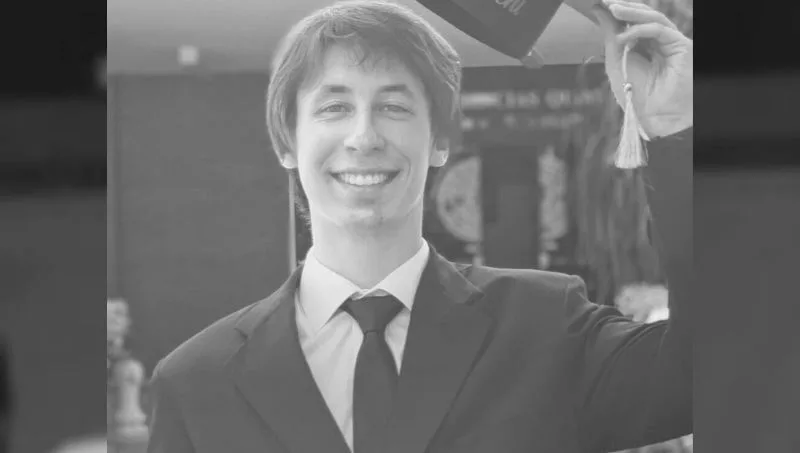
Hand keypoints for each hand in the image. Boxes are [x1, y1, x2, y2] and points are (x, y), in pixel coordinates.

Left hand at [590, 0, 692, 137]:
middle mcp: (659, 43)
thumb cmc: (635, 95)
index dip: (618, 12)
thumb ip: (611, 35)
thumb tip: (600, 10)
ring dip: (632, 12)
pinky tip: (624, 35)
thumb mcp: (616, 60)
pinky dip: (641, 29)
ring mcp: (671, 43)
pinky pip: (660, 30)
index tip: (600, 3)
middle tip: (606, 1)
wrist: (652, 117)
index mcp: (644, 47)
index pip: (632, 22)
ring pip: (654, 19)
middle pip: (644, 16)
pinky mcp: (681, 46)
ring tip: (613, 7)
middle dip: (625, 7)